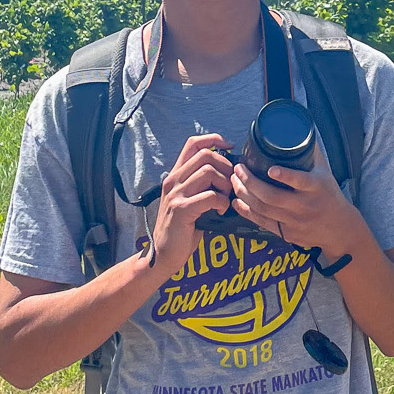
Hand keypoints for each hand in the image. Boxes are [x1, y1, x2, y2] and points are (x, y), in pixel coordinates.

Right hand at [148, 134, 232, 278]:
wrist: (163, 253)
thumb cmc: (182, 228)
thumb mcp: (189, 200)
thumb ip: (202, 184)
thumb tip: (230, 172)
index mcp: (175, 175)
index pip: (193, 143)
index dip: (214, 139)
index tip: (230, 147)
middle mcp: (173, 180)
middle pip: (206, 155)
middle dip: (226, 167)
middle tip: (229, 185)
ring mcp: (176, 194)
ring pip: (209, 172)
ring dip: (225, 185)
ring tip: (225, 199)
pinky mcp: (181, 209)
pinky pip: (210, 196)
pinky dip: (222, 202)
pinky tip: (220, 211)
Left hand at [231, 148, 362, 257]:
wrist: (339, 229)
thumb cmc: (329, 195)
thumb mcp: (325, 172)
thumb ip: (310, 152)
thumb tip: (298, 129)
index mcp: (316, 188)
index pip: (300, 181)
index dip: (285, 176)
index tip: (271, 169)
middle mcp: (304, 205)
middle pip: (272, 197)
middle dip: (250, 182)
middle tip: (239, 169)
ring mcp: (294, 221)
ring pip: (263, 209)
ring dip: (244, 193)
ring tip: (234, 180)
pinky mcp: (286, 233)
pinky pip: (262, 222)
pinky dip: (246, 211)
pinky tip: (237, 200)